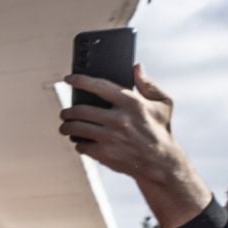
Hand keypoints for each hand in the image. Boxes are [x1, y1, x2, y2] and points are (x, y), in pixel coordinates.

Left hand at [60, 65, 211, 227]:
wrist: (159, 161)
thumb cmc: (160, 129)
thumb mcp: (162, 103)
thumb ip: (148, 84)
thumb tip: (137, 67)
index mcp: (131, 102)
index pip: (99, 86)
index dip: (80, 81)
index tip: (68, 79)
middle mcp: (118, 119)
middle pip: (80, 110)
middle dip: (67, 111)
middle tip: (65, 112)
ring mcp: (109, 137)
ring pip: (75, 128)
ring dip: (66, 127)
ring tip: (65, 126)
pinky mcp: (103, 153)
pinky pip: (80, 145)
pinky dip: (77, 143)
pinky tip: (79, 140)